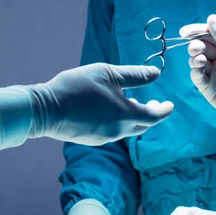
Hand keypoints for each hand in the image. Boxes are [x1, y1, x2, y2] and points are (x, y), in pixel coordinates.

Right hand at [38, 63, 173, 145]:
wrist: (46, 110)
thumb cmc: (77, 87)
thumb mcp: (108, 73)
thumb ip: (135, 75)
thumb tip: (157, 74)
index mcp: (126, 115)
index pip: (155, 116)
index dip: (164, 110)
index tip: (169, 104)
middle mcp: (119, 131)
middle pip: (143, 125)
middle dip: (151, 114)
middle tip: (153, 102)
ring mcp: (105, 138)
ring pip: (127, 129)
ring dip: (132, 117)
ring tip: (130, 102)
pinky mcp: (93, 140)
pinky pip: (112, 132)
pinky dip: (118, 122)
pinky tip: (109, 110)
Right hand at [181, 15, 215, 135]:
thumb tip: (211, 18)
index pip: (209, 35)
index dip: (196, 31)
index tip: (184, 32)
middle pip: (200, 47)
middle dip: (195, 45)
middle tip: (197, 49)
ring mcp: (213, 74)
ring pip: (195, 61)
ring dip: (195, 57)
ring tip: (201, 61)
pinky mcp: (208, 88)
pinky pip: (196, 76)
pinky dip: (195, 71)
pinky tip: (200, 70)